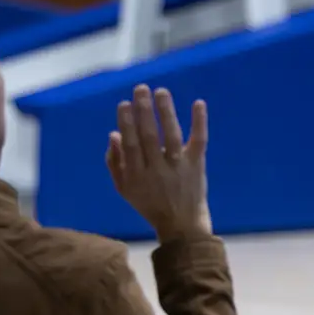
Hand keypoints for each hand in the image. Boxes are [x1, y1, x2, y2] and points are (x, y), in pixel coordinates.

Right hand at [107, 84, 212, 243]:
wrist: (182, 225)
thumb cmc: (149, 203)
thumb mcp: (125, 189)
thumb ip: (115, 162)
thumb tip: (114, 133)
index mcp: (137, 175)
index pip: (131, 145)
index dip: (127, 123)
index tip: (124, 103)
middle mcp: (157, 169)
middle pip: (150, 136)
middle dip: (144, 111)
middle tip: (140, 89)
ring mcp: (178, 166)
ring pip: (172, 136)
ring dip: (166, 112)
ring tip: (161, 92)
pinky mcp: (196, 164)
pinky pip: (199, 141)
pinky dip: (199, 122)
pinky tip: (198, 103)